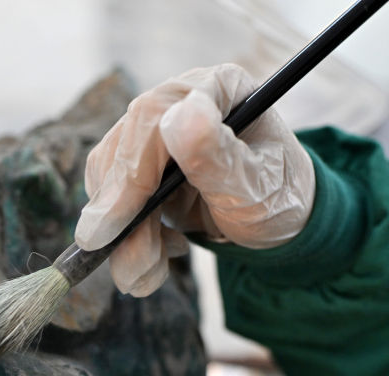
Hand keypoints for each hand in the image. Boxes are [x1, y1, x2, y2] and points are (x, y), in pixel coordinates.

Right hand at [74, 63, 315, 295]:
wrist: (276, 221)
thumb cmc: (278, 198)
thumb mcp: (257, 186)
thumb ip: (218, 157)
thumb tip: (180, 118)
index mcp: (217, 88)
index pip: (153, 116)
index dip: (131, 168)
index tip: (119, 218)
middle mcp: (180, 101)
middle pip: (123, 149)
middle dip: (120, 212)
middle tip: (118, 260)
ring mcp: (157, 134)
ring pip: (110, 180)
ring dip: (123, 235)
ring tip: (148, 274)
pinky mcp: (142, 166)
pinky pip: (111, 200)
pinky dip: (125, 238)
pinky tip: (155, 259)